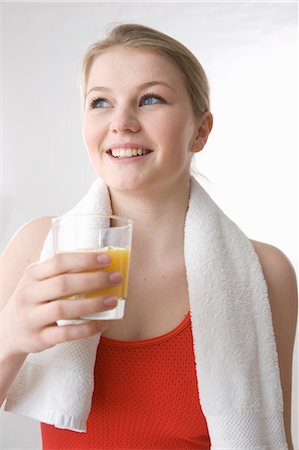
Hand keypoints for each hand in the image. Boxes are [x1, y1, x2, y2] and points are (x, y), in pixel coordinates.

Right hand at [1, 252, 121, 356]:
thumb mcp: (38, 282)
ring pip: (63, 309)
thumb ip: (61, 273)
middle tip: (115, 278)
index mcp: (32, 275)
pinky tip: (103, 325)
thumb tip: (100, 265)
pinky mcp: (38, 338)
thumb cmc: (33, 301)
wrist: (7, 332)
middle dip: (94, 280)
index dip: (84, 259)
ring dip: (92, 304)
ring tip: (113, 301)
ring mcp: (31, 318)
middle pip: (63, 284)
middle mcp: (29, 295)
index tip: (106, 259)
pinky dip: (86, 329)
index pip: (58, 262)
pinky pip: (65, 334)